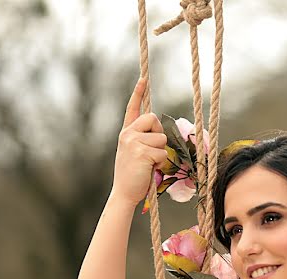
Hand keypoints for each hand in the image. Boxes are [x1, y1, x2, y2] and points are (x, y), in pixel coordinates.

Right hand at [111, 77, 168, 206]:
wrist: (124, 193)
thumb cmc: (134, 175)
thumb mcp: (135, 153)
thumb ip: (143, 140)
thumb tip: (159, 135)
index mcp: (126, 133)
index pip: (133, 108)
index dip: (138, 93)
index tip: (144, 78)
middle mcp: (127, 134)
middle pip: (153, 119)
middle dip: (159, 133)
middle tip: (152, 151)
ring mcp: (132, 142)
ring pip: (161, 139)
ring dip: (160, 153)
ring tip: (149, 164)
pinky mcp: (141, 152)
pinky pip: (162, 153)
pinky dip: (161, 164)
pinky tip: (150, 170)